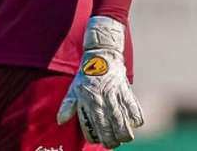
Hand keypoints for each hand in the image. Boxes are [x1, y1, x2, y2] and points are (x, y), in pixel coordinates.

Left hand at [57, 16, 143, 147]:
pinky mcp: (127, 91)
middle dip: (113, 141)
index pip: (95, 128)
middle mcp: (104, 100)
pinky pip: (135, 109)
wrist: (101, 55)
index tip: (99, 141)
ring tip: (123, 137)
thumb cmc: (86, 74)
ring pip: (125, 123)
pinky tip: (134, 123)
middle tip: (113, 143)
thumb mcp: (73, 88)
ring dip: (125, 134)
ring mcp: (116, 96)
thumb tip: (60, 121)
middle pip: (112, 129)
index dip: (97, 139)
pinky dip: (136, 119)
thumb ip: (67, 105)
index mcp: (90, 101)